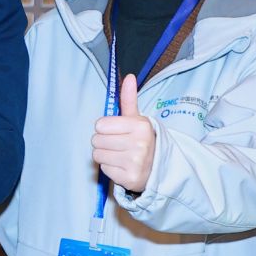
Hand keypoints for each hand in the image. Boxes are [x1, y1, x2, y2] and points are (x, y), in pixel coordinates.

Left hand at [92, 75, 155, 192]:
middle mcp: (138, 144)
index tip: (117, 132)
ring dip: (105, 156)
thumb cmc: (142, 140)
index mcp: (139, 126)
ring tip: (120, 155)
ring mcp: (134, 162)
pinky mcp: (129, 178)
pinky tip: (122, 166)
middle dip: (104, 142)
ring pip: (98, 155)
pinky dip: (110, 168)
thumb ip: (129, 99)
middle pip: (96, 140)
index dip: (105, 128)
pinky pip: (104, 170)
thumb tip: (129, 77)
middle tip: (118, 145)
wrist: (159, 167)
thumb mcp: (137, 119)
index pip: (100, 125)